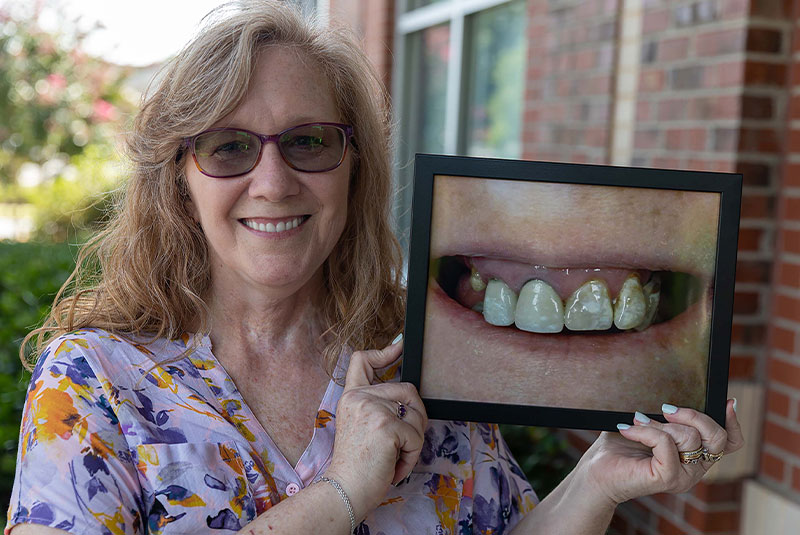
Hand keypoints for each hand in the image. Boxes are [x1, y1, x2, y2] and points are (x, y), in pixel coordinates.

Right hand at [324, 337, 427, 520]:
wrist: (345, 491)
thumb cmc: (356, 467)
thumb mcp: (362, 428)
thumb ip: (377, 408)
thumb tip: (408, 398)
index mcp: (351, 397)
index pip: (363, 361)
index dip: (384, 352)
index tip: (399, 346)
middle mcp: (360, 397)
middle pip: (408, 390)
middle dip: (415, 419)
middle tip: (402, 444)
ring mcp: (373, 409)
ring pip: (416, 414)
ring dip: (413, 441)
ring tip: (394, 457)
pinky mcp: (387, 425)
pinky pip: (417, 436)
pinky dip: (412, 456)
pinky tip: (394, 466)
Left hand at [581, 400, 743, 504]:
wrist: (597, 469)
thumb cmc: (622, 445)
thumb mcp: (651, 423)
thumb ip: (672, 416)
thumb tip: (683, 398)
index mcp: (696, 456)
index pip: (730, 443)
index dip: (733, 422)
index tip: (726, 402)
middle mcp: (695, 469)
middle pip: (718, 437)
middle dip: (693, 415)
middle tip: (665, 409)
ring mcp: (683, 476)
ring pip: (690, 437)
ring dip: (660, 424)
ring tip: (638, 423)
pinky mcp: (667, 478)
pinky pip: (665, 443)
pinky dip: (645, 430)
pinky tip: (628, 429)